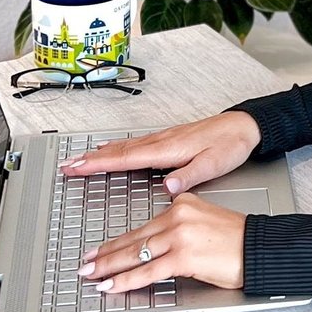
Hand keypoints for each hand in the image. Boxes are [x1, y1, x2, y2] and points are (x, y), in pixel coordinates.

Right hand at [59, 110, 260, 196]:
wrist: (244, 125)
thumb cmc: (230, 144)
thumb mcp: (215, 164)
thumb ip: (190, 175)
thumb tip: (168, 186)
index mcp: (169, 149)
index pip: (126, 158)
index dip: (99, 164)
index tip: (78, 167)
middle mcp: (162, 141)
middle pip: (118, 151)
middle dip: (90, 159)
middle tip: (67, 165)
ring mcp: (164, 138)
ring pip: (125, 146)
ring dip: (100, 153)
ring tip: (80, 159)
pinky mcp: (168, 138)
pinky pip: (135, 143)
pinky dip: (117, 147)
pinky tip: (112, 149)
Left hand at [77, 192, 247, 291]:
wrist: (260, 248)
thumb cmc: (237, 240)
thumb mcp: (204, 221)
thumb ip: (179, 228)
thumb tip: (156, 246)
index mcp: (182, 203)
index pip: (142, 226)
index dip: (117, 240)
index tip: (100, 249)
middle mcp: (178, 216)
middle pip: (134, 238)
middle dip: (105, 254)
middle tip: (86, 263)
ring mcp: (180, 236)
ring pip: (136, 254)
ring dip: (109, 267)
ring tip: (92, 276)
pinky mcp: (184, 256)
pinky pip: (149, 271)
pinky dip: (126, 280)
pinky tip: (113, 286)